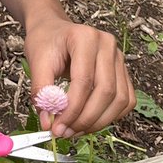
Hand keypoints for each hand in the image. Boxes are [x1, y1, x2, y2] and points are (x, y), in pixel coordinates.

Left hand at [24, 18, 133, 137]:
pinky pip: (126, 100)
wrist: (53, 30)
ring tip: (75, 130)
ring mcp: (118, 57)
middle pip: (106, 91)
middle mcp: (107, 45)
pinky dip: (111, 116)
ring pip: (120, 99)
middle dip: (86, 119)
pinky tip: (90, 122)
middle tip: (66, 132)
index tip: (57, 127)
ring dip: (99, 122)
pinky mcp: (122, 71)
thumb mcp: (36, 61)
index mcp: (85, 37)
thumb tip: (48, 122)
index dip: (72, 109)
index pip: (84, 81)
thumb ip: (41, 92)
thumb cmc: (46, 41)